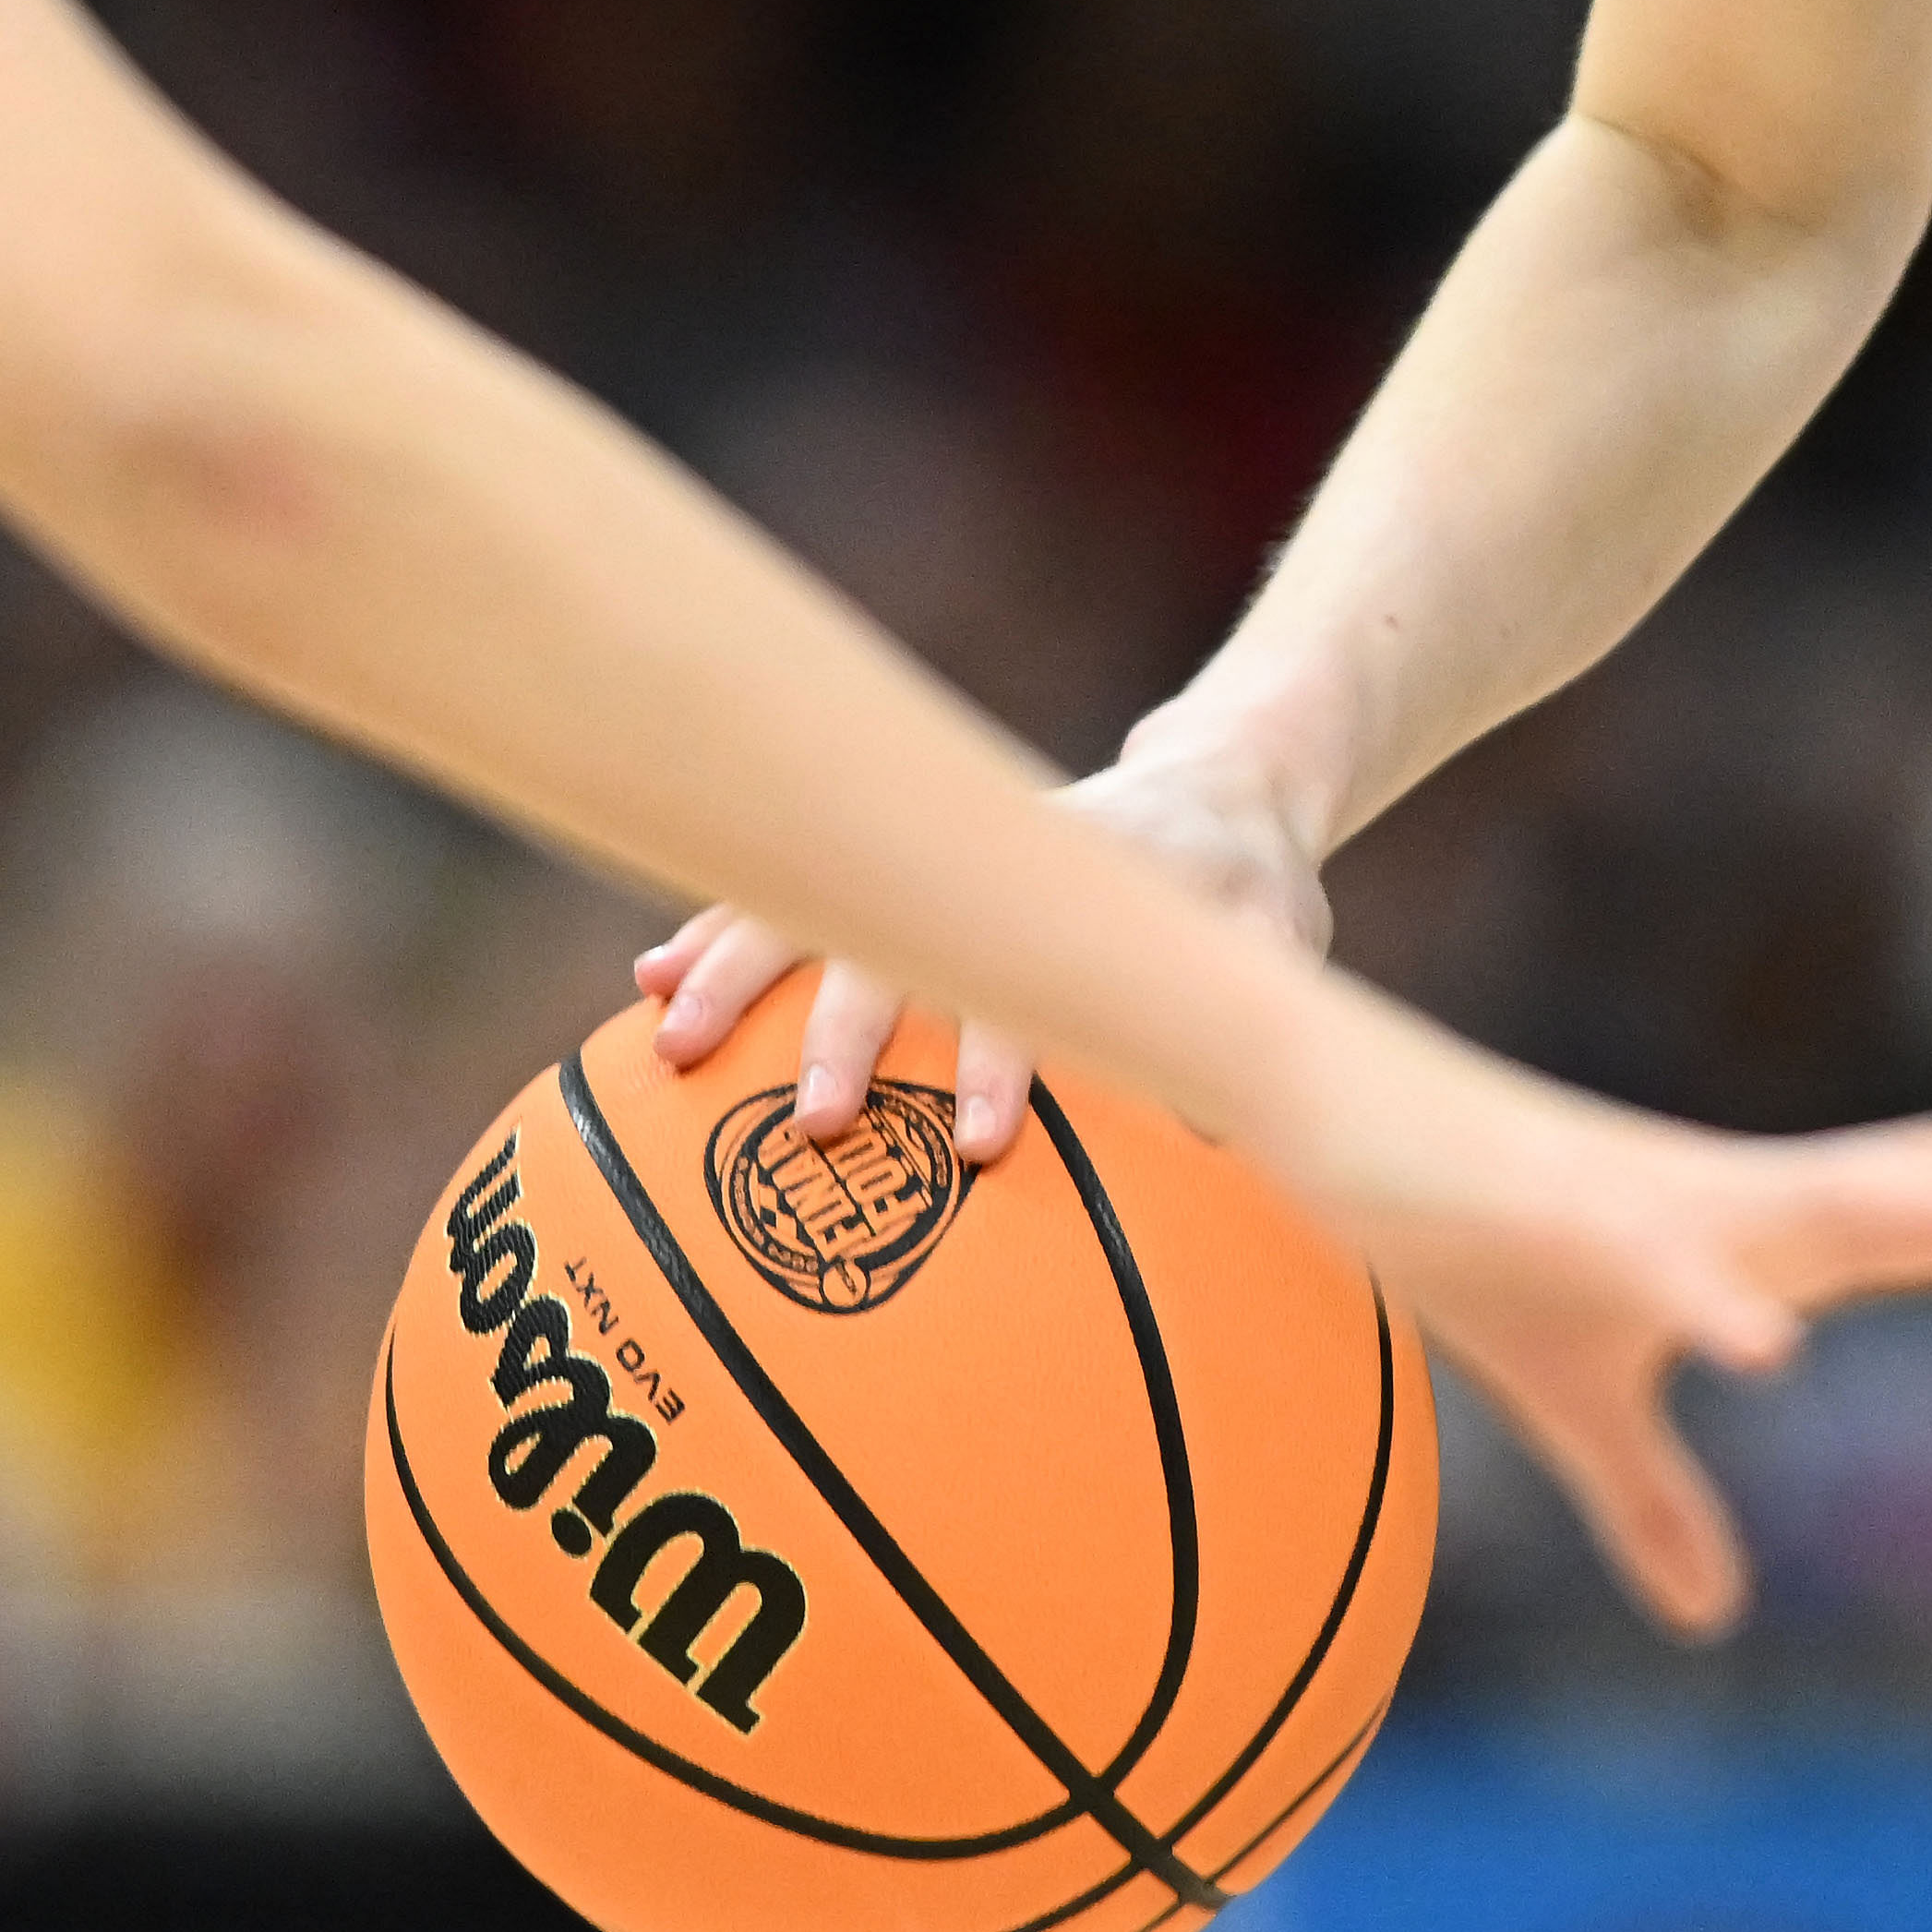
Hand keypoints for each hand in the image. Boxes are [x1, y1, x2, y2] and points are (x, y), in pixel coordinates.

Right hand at [636, 726, 1331, 1161]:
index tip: (981, 1147)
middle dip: (849, 1031)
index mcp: (1097, 888)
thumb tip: (1221, 1133)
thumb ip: (1258, 1015)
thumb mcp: (1284, 941)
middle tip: (813, 1123)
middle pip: (907, 943)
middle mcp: (995, 869)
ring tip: (668, 1046)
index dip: (1008, 1060)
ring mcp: (934, 859)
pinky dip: (720, 932)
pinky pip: (795, 896)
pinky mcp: (898, 866)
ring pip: (822, 907)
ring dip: (740, 972)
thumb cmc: (1248, 890)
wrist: (1214, 784)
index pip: (1041, 978)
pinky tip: (646, 980)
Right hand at [1264, 1016, 1931, 1634]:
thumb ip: (1651, 1504)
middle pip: (1928, 1194)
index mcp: (1755, 1239)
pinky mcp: (1559, 1225)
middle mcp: (1735, 1205)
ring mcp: (1657, 1206)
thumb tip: (1711, 1618)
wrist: (1335, 1120)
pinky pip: (1659, 1271)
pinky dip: (1719, 1310)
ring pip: (1835, 1203)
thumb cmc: (1467, 1246)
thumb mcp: (1569, 1408)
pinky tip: (1774, 1353)